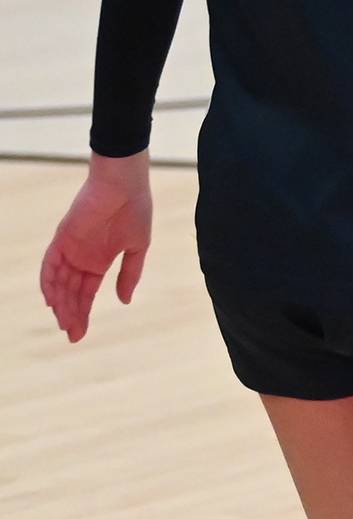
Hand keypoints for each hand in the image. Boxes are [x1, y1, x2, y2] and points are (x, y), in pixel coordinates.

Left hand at [39, 154, 152, 341]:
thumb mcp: (138, 247)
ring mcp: (70, 249)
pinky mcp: (62, 239)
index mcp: (99, 260)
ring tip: (64, 322)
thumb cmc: (136, 209)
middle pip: (70, 293)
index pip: (86, 293)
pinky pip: (50, 265)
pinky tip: (52, 299)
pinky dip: (48, 282)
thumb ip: (130, 274)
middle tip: (72, 335)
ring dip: (60, 303)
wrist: (124, 184)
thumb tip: (124, 301)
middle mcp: (82, 258)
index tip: (80, 335)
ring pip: (59, 283)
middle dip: (71, 314)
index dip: (82, 313)